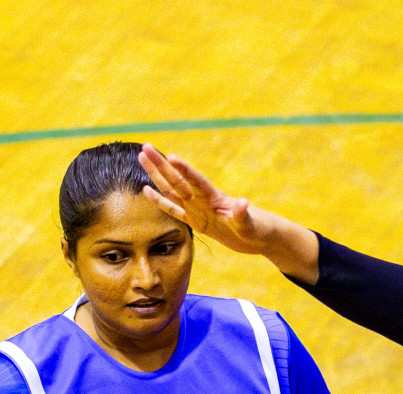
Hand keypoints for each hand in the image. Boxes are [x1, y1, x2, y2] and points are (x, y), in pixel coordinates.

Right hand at [137, 144, 319, 282]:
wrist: (260, 238)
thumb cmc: (258, 230)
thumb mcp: (250, 225)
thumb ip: (243, 215)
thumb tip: (243, 203)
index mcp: (215, 199)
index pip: (197, 182)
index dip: (185, 170)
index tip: (172, 156)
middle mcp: (203, 200)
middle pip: (177, 180)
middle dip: (161, 165)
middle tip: (145, 147)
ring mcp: (198, 209)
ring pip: (171, 190)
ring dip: (157, 175)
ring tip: (142, 157)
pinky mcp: (196, 221)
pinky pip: (173, 209)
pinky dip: (160, 201)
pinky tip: (146, 190)